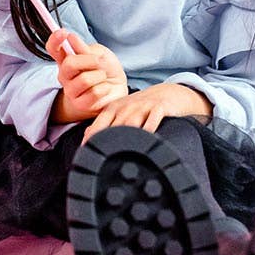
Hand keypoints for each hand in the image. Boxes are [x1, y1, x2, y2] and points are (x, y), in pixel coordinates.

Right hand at [46, 29, 128, 123]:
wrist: (117, 90)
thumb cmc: (107, 70)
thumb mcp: (100, 54)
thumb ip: (85, 49)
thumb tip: (71, 38)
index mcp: (66, 60)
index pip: (53, 49)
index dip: (55, 40)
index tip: (63, 32)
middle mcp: (65, 75)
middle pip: (69, 64)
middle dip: (89, 60)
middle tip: (99, 61)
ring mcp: (71, 91)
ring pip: (84, 79)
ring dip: (100, 75)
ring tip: (103, 77)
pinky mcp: (80, 104)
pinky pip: (94, 93)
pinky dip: (105, 88)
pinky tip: (105, 89)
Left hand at [82, 83, 211, 143]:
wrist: (168, 93)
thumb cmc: (141, 107)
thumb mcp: (121, 111)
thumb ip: (104, 123)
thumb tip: (86, 138)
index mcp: (113, 109)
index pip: (98, 125)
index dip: (91, 141)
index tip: (87, 155)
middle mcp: (126, 107)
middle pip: (114, 127)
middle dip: (108, 144)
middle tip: (104, 161)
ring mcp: (143, 106)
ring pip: (131, 123)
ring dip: (127, 137)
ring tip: (124, 155)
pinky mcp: (159, 107)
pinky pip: (153, 119)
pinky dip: (149, 129)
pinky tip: (148, 142)